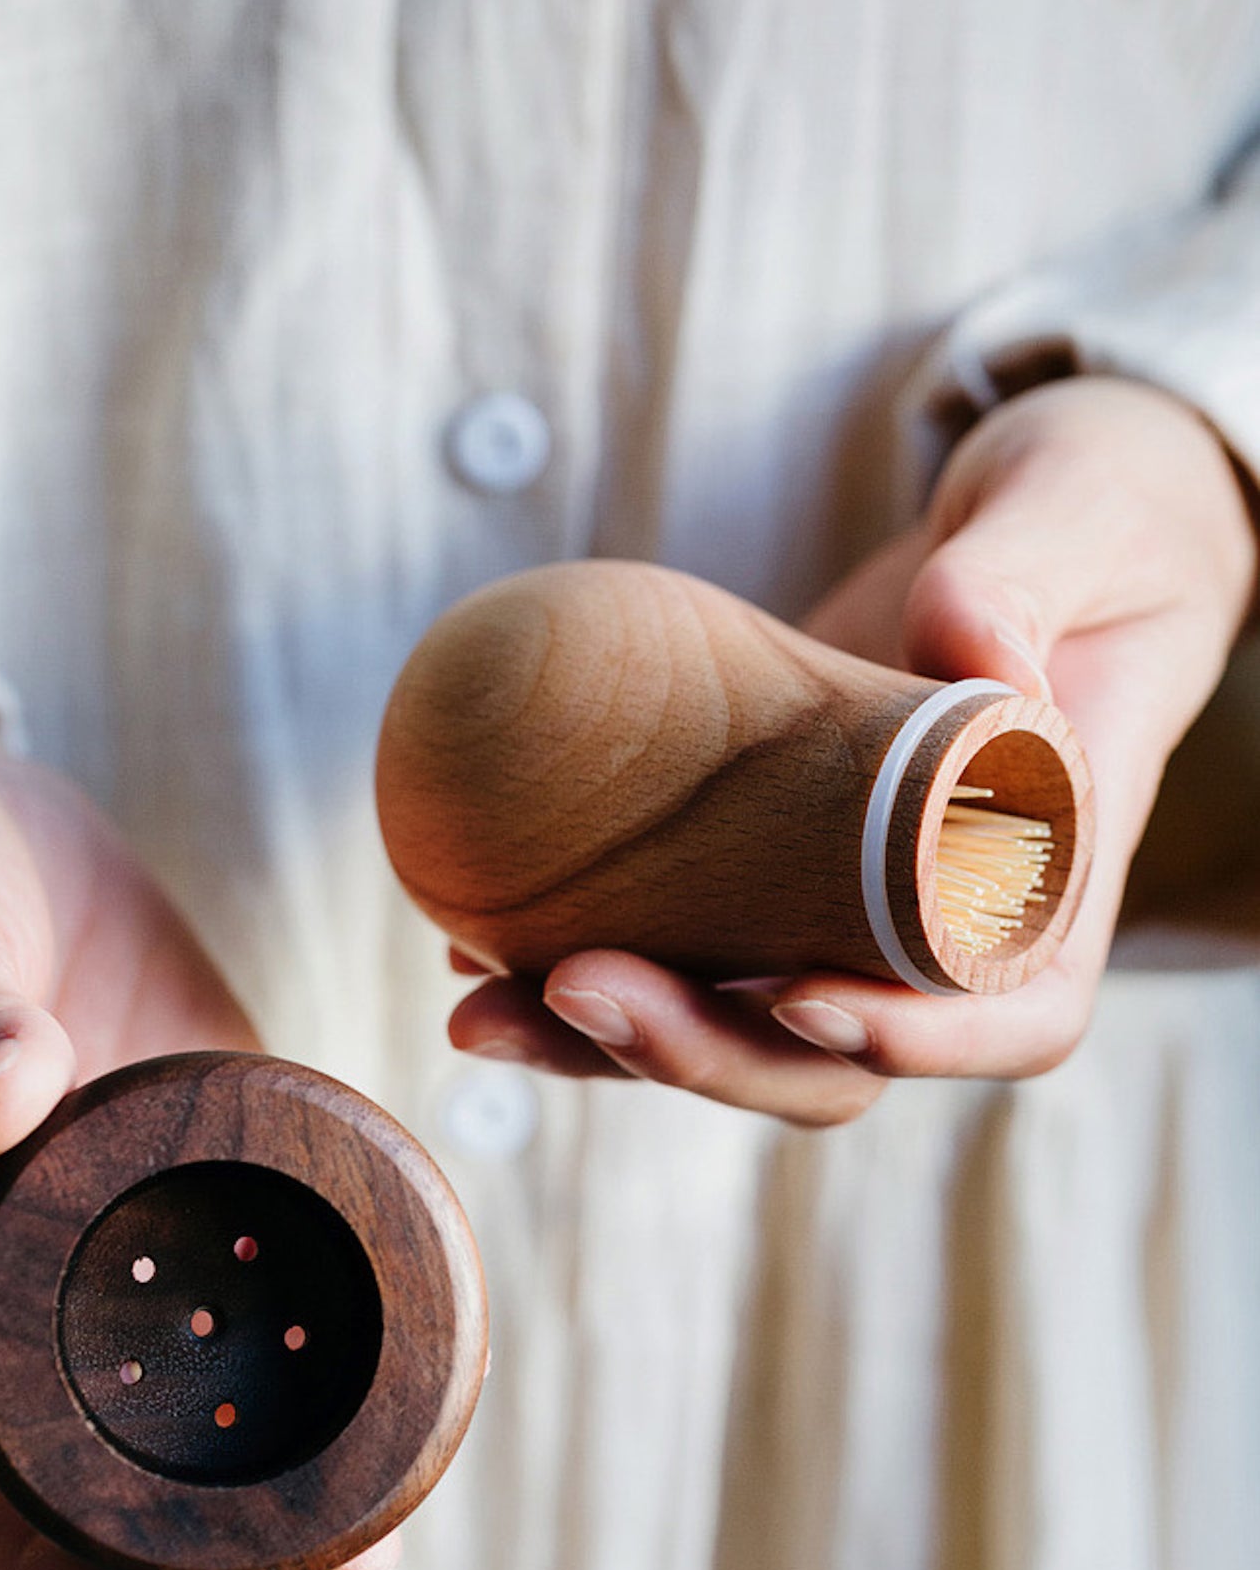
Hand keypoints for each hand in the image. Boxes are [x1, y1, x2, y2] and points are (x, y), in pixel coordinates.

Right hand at [0, 669, 395, 1569]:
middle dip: (204, 1536)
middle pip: (93, 1467)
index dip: (48, 1560)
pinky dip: (310, 1322)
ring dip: (277, 1455)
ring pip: (181, 1389)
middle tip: (343, 1559)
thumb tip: (2, 1098)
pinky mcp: (176, 1163)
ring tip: (395, 1503)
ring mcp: (97, 1234)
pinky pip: (246, 1270)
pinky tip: (404, 1343)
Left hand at [450, 379, 1257, 1116]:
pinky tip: (473, 937)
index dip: (911, 1037)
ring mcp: (845, 904)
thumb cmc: (1095, 511)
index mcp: (1059, 875)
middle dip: (702, 1050)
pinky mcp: (769, 867)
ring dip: (606, 1039)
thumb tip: (967, 652)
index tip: (797, 996)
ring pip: (734, 1022)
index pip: (1010, 1017)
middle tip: (572, 988)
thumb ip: (1024, 581)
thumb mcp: (1076, 518)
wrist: (1041, 514)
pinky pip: (681, 946)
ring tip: (478, 1003)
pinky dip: (577, 963)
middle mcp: (947, 923)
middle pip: (833, 1058)